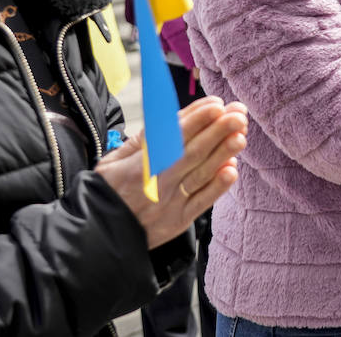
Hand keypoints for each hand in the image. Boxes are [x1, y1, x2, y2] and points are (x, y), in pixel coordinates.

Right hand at [95, 97, 247, 248]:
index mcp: (139, 164)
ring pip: (201, 174)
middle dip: (217, 130)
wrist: (100, 236)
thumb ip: (141, 141)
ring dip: (223, 153)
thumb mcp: (113, 161)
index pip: (172, 137)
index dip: (196, 119)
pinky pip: (202, 202)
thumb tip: (167, 119)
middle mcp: (157, 181)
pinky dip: (218, 186)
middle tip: (238, 113)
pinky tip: (232, 170)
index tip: (215, 104)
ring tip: (241, 135)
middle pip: (192, 151)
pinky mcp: (178, 221)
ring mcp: (169, 202)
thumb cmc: (107, 192)